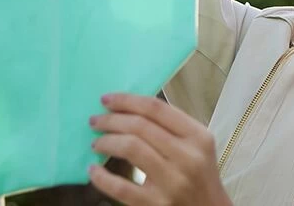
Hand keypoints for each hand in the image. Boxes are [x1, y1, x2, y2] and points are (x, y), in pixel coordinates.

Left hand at [89, 93, 231, 205]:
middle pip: (140, 126)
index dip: (127, 100)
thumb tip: (129, 109)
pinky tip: (93, 171)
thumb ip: (172, 126)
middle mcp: (186, 156)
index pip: (156, 108)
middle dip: (111, 120)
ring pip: (131, 148)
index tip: (106, 99)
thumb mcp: (197, 145)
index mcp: (197, 136)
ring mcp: (171, 182)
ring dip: (107, 141)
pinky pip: (122, 187)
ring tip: (96, 142)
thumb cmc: (200, 176)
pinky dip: (102, 177)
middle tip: (95, 120)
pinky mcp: (156, 205)